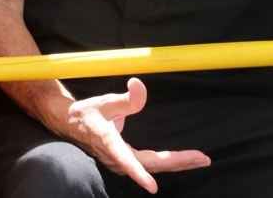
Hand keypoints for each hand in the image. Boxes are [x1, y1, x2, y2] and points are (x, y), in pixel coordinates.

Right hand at [57, 78, 209, 193]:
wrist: (71, 123)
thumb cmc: (88, 112)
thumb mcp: (105, 101)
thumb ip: (126, 98)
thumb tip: (139, 84)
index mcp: (108, 142)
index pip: (125, 160)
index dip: (139, 174)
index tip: (152, 187)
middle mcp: (115, 157)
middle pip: (150, 165)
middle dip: (177, 163)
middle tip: (201, 158)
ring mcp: (120, 162)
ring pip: (152, 167)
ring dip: (176, 164)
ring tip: (199, 159)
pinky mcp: (125, 162)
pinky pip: (149, 165)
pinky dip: (168, 163)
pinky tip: (182, 161)